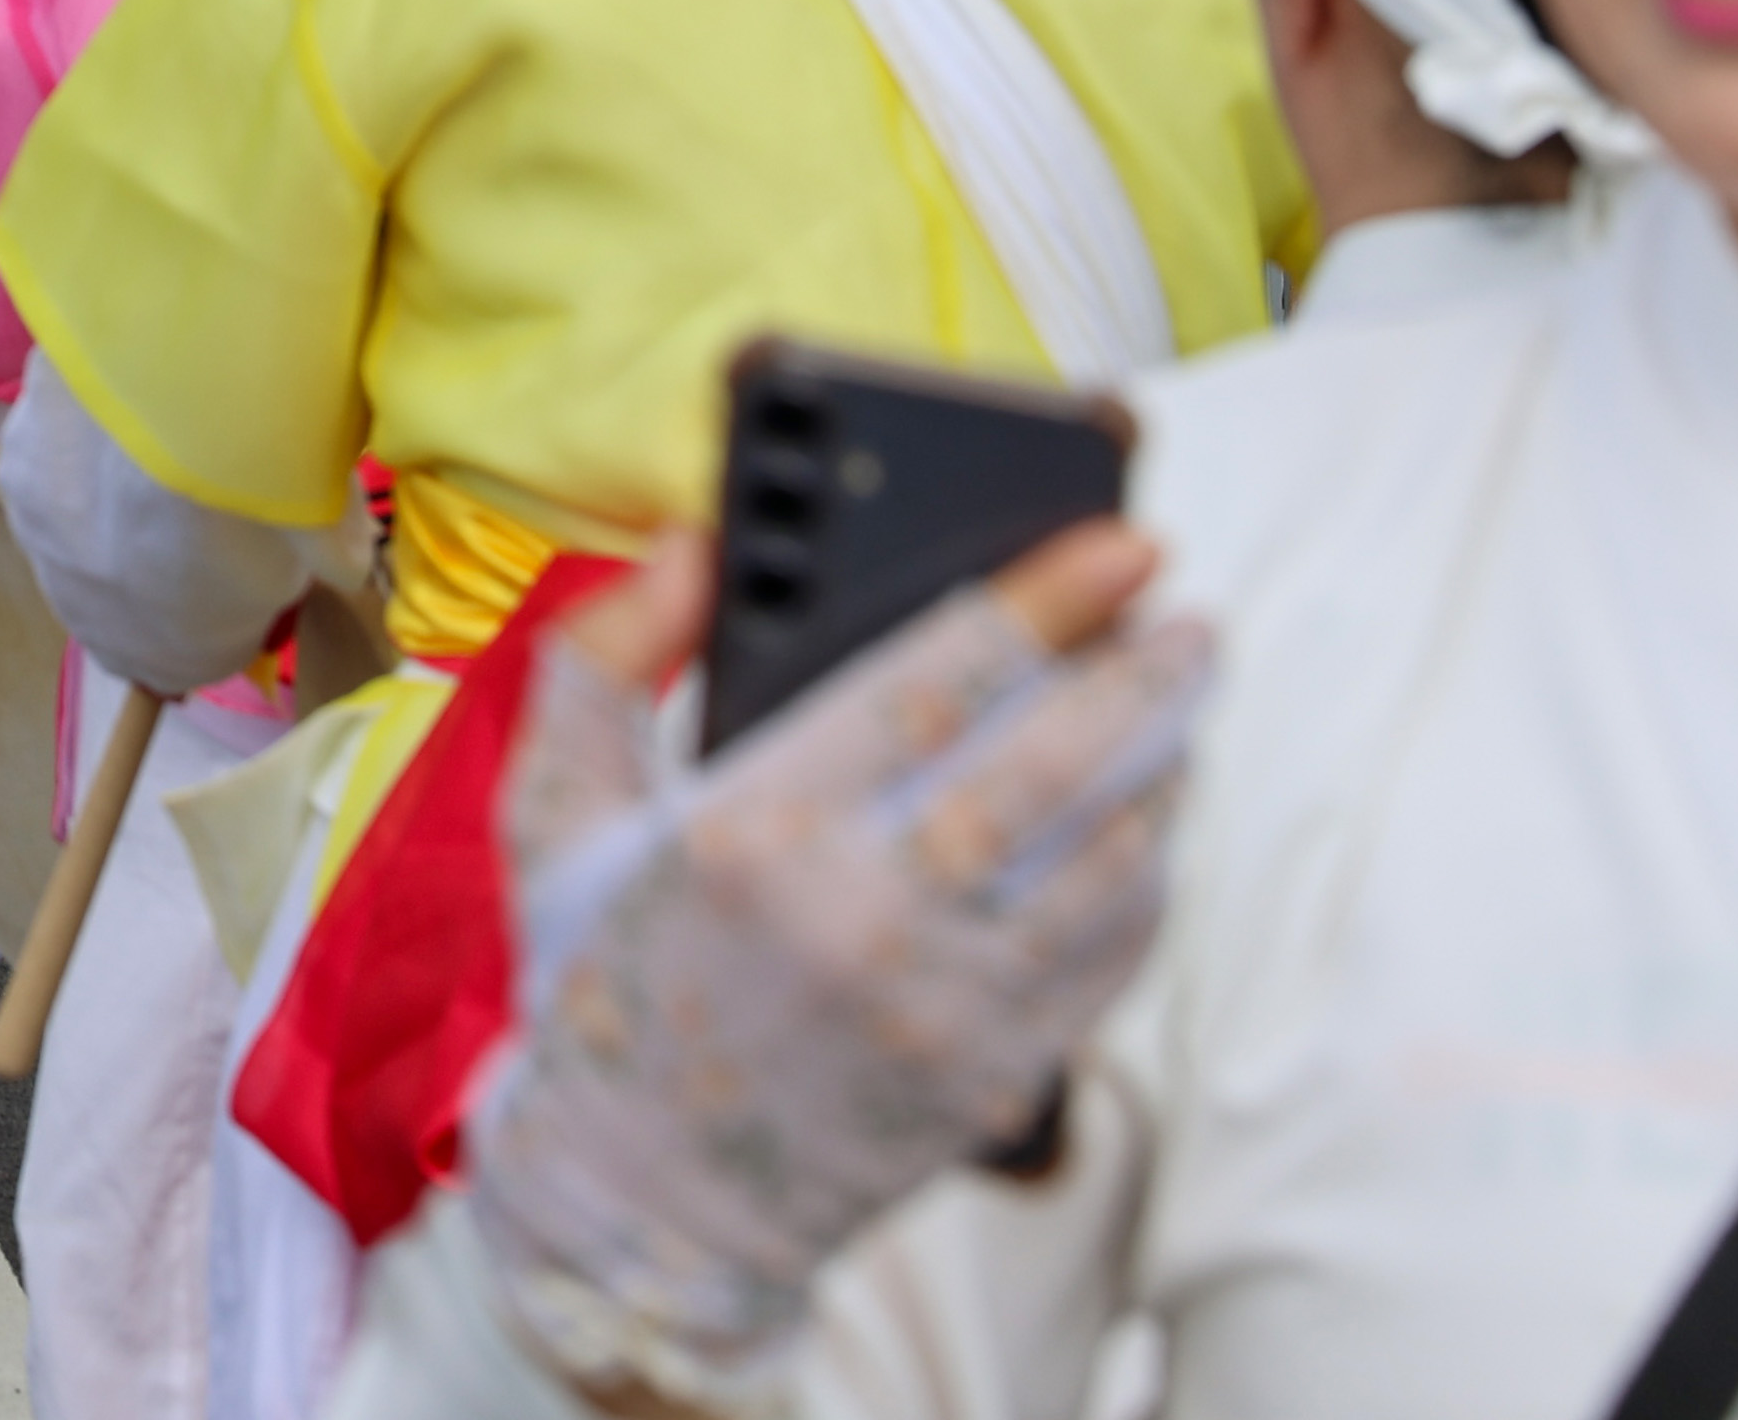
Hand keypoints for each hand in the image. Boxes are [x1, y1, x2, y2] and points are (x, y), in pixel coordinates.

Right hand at [453, 524, 1205, 1395]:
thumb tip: (694, 544)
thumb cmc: (602, 972)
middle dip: (1138, 678)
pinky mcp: (998, 1073)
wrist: (645, 1193)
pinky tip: (1142, 819)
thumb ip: (604, 657)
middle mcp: (860, 918)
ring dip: (1158, 769)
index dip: (1041, 605)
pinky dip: (1144, 872)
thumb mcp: (549, 806)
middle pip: (1048, 768)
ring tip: (1176, 701)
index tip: (1117, 546)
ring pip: (1102, 860)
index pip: (931, 687)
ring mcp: (944, 1006)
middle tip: (1187, 616)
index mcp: (749, 835)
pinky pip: (1110, 953)